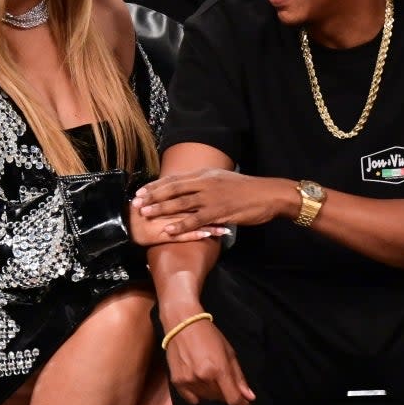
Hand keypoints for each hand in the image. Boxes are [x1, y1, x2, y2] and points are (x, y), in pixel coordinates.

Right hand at [127, 202, 229, 246]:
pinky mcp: (161, 235)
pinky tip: (208, 235)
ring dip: (210, 224)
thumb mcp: (150, 203)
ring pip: (191, 221)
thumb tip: (176, 194)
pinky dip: (195, 234)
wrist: (117, 227)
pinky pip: (181, 234)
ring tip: (226, 227)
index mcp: (164, 198)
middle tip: (231, 211)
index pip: (190, 194)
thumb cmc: (132, 216)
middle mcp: (166, 208)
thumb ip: (163, 198)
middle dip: (213, 209)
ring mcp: (165, 221)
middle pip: (195, 206)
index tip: (222, 197)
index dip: (207, 196)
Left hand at [133, 169, 295, 235]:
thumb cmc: (245, 189)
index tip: (141, 190)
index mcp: (205, 175)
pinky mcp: (219, 211)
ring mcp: (211, 197)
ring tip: (145, 214)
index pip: (175, 179)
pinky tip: (168, 230)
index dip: (156, 185)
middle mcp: (205, 183)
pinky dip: (181, 224)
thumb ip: (205, 183)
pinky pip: (195, 219)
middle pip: (173, 188)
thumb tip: (189, 188)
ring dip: (161, 209)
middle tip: (135, 202)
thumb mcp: (222, 180)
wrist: (267, 194)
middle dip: (153, 195)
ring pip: (180, 202)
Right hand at [163, 313, 254, 404]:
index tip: (243, 402)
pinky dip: (197, 393)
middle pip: (220, 398)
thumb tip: (249, 397)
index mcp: (219, 369)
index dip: (241, 404)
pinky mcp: (177, 382)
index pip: (233, 399)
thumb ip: (239, 377)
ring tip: (207, 373)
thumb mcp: (229, 352)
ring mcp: (188, 381)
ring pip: (207, 398)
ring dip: (211, 391)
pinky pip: (192, 399)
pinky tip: (197, 378)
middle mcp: (203, 377)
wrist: (182, 323)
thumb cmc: (208, 334)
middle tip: (221, 375)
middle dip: (225, 391)